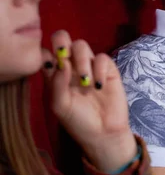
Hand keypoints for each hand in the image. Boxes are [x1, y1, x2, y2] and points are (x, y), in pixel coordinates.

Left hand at [42, 30, 136, 172]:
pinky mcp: (108, 70)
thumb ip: (57, 84)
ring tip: (85, 82)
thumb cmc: (78, 121)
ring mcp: (90, 67)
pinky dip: (99, 69)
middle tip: (65, 55)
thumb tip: (62, 63)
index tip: (51, 65)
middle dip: (62, 42)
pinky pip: (102, 58)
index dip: (47, 53)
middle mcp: (71, 67)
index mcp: (55, 74)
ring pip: (82, 46)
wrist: (103, 133)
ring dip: (82, 61)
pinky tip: (99, 86)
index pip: (46, 53)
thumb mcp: (60, 106)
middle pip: (63, 40)